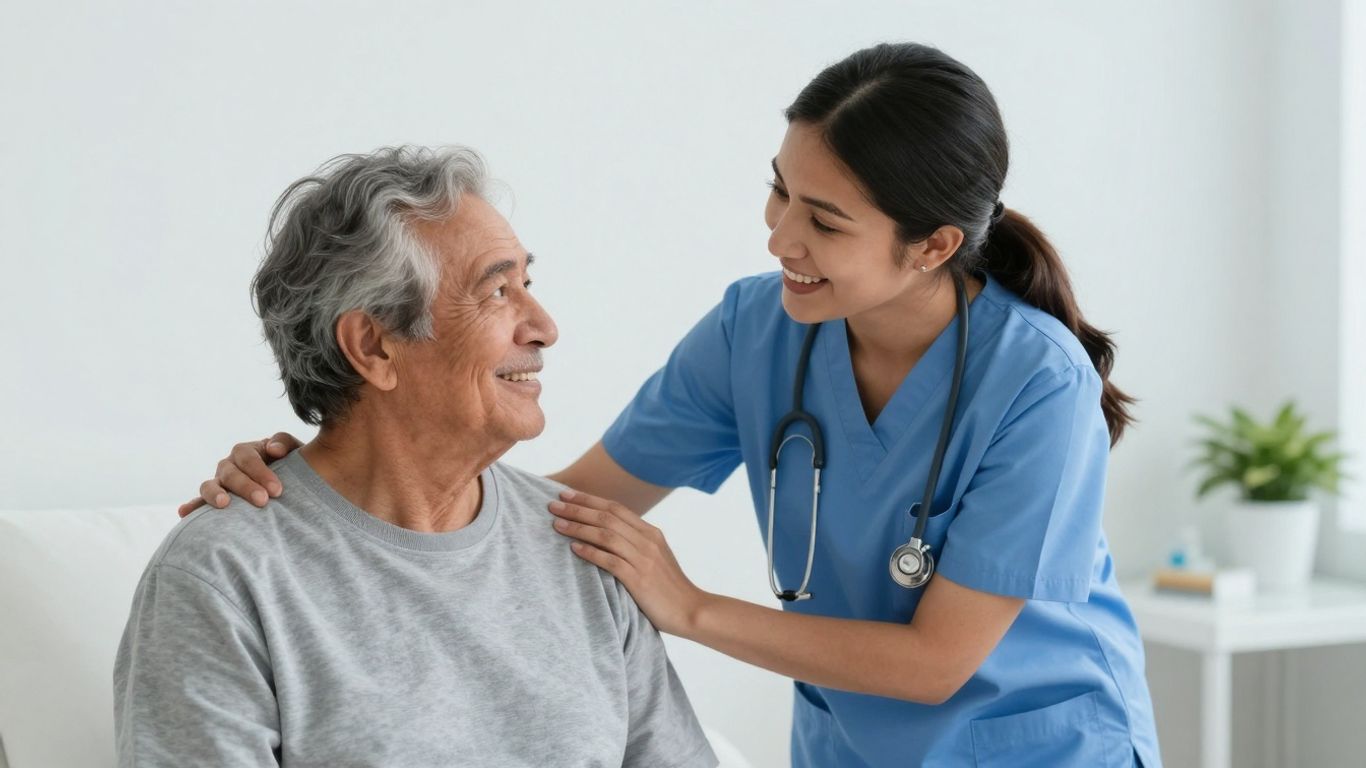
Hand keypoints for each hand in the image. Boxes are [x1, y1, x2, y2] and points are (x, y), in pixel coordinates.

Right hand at [175, 432, 302, 516]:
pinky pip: (199, 503)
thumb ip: (283, 442)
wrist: (289, 483)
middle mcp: (229, 466)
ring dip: (214, 495)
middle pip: (230, 473)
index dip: (261, 473)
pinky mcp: (214, 500)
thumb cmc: (291, 465)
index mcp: (246, 452)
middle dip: (245, 487)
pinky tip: (184, 513)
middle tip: (262, 501)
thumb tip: (274, 449)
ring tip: (224, 504)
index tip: (277, 490)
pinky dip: (191, 506)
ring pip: (209, 485)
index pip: (248, 458)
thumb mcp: (293, 450)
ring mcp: (219, 483)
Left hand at [549, 489, 708, 636]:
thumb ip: (636, 544)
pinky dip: (591, 552)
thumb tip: (607, 536)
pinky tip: (574, 548)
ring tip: (557, 523)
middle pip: (607, 517)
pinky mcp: (639, 579)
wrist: (691, 610)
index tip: (566, 494)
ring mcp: (643, 559)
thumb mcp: (657, 557)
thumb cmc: (670, 588)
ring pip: (605, 535)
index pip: (615, 508)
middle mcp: (647, 541)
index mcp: (651, 533)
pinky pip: (610, 560)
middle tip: (552, 504)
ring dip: (578, 527)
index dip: (589, 500)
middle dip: (577, 508)